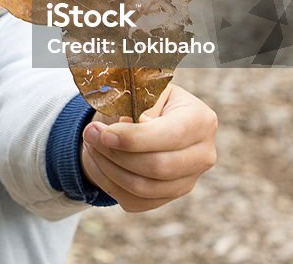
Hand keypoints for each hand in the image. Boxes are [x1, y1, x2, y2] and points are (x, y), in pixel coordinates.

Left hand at [79, 84, 217, 211]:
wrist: (138, 118)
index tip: (104, 133)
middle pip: (158, 167)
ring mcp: (187, 181)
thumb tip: (127, 126)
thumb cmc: (141, 100)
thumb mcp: (141, 91)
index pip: (171, 136)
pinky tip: (99, 160)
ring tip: (91, 143)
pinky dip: (108, 182)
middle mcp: (202, 155)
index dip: (135, 138)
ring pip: (143, 188)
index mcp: (201, 120)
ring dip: (108, 167)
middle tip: (90, 135)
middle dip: (116, 153)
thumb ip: (137, 105)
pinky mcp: (168, 198)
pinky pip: (134, 201)